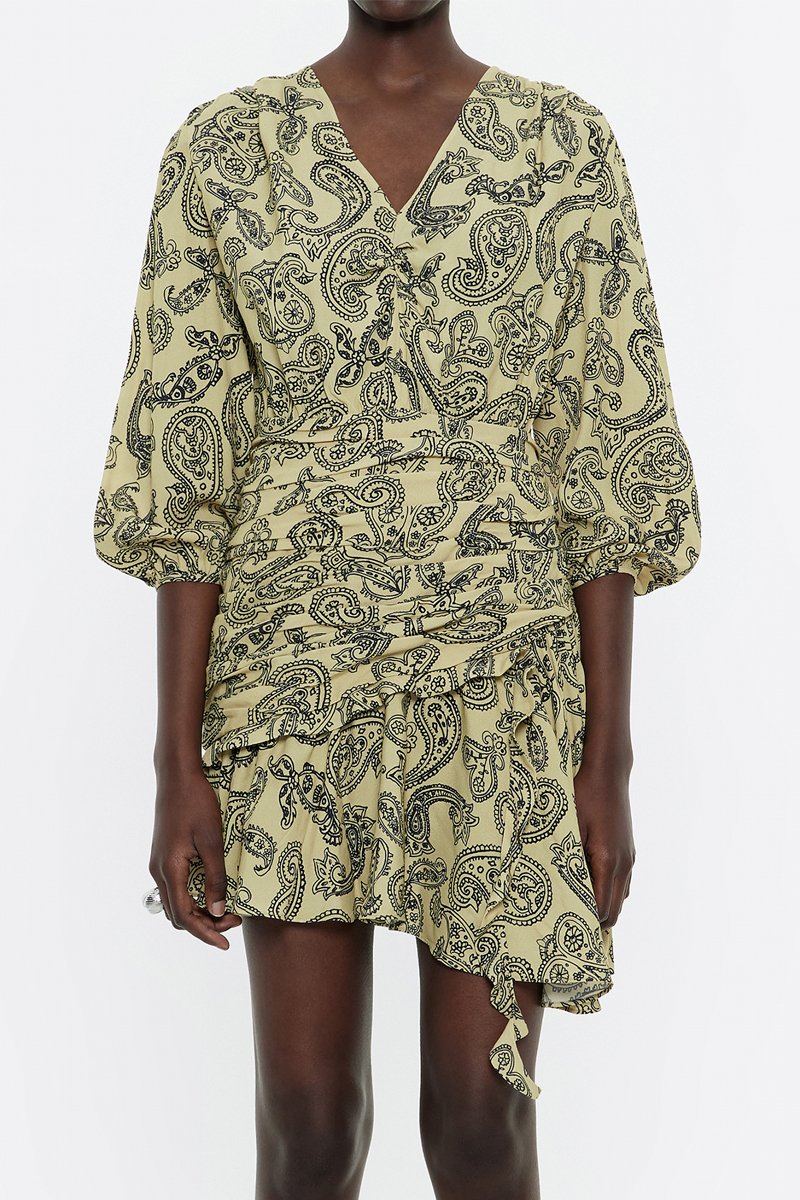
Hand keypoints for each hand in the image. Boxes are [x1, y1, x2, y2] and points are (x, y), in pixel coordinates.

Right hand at [148, 762, 242, 948]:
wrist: (177, 776)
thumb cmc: (197, 803)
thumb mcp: (212, 841)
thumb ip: (215, 878)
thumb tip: (219, 911)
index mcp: (170, 870)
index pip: (185, 916)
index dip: (206, 933)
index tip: (226, 944)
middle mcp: (159, 871)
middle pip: (179, 915)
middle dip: (205, 925)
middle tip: (235, 920)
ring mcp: (159, 864)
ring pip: (175, 903)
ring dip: (199, 912)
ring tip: (227, 909)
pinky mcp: (163, 856)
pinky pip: (175, 888)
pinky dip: (192, 898)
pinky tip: (211, 892)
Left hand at [573, 754, 635, 931]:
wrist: (608, 772)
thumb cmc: (583, 795)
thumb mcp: (568, 826)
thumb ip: (566, 859)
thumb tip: (555, 885)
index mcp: (608, 861)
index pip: (601, 908)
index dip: (585, 922)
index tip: (565, 928)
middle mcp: (624, 864)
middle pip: (614, 910)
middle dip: (594, 921)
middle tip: (569, 926)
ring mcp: (629, 858)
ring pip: (620, 898)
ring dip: (603, 906)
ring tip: (578, 907)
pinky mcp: (629, 851)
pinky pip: (622, 883)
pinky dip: (609, 892)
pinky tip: (590, 886)